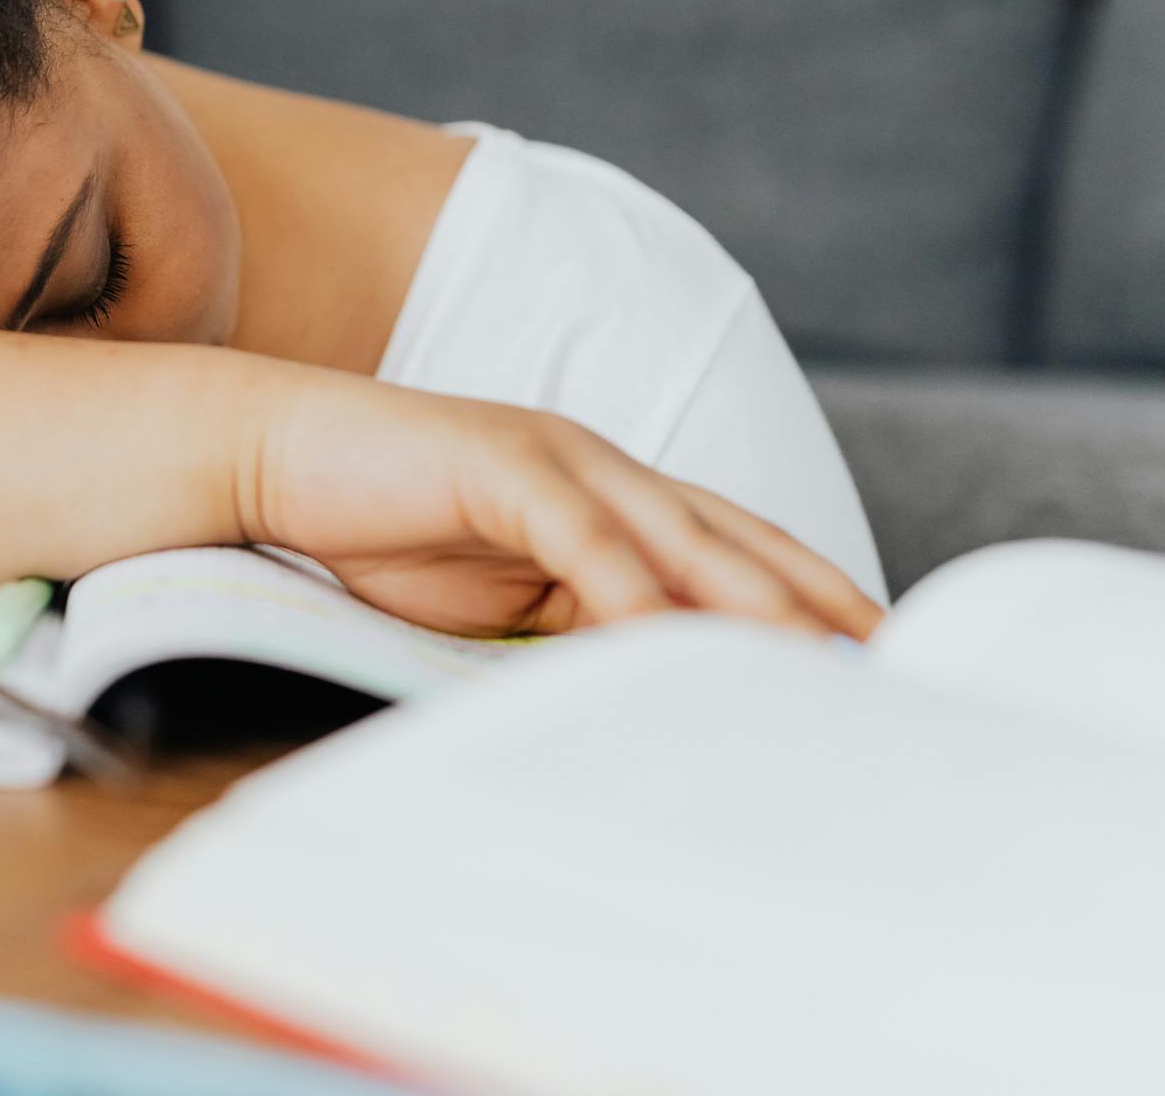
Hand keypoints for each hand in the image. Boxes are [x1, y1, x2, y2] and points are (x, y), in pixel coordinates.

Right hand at [243, 379, 881, 638]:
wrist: (274, 458)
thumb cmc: (377, 534)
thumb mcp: (494, 604)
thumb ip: (570, 633)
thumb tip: (642, 706)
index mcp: (609, 496)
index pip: (738, 549)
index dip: (812, 599)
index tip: (876, 661)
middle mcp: (602, 468)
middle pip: (738, 539)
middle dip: (818, 603)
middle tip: (890, 667)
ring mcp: (555, 457)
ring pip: (679, 534)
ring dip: (749, 601)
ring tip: (812, 662)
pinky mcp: (500, 463)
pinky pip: (583, 534)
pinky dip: (628, 588)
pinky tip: (668, 638)